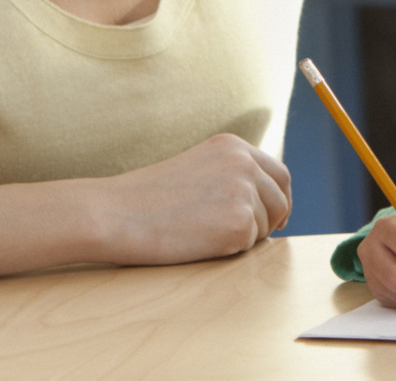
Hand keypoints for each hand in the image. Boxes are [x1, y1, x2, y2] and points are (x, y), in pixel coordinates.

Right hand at [90, 133, 291, 264]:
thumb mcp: (196, 170)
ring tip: (203, 234)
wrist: (114, 213)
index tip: (275, 218)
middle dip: (270, 220)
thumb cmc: (145, 200)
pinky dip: (229, 250)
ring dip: (246, 236)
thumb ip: (229, 176)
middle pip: (281, 199)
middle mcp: (244, 163)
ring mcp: (244, 191)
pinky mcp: (239, 222)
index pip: (278, 174)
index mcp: (233, 146)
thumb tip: (264, 202)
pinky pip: (249, 245)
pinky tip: (198, 242)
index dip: (279, 198)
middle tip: (246, 237)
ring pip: (268, 224)